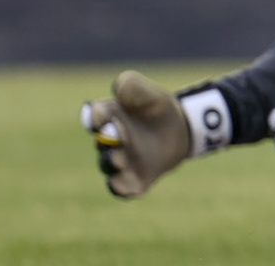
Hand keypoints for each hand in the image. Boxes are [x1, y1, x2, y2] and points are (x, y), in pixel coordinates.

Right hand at [81, 71, 230, 198]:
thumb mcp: (148, 93)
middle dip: (106, 139)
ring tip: (118, 157)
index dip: (96, 116)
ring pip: (108, 166)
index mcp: (107, 118)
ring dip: (112, 162)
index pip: (95, 117)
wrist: (180, 130)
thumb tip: (118, 86)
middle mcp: (108, 143)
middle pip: (101, 143)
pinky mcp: (134, 180)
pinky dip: (122, 188)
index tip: (101, 113)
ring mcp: (120, 163)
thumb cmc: (156, 109)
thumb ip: (132, 86)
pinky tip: (127, 187)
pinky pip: (122, 188)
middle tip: (114, 133)